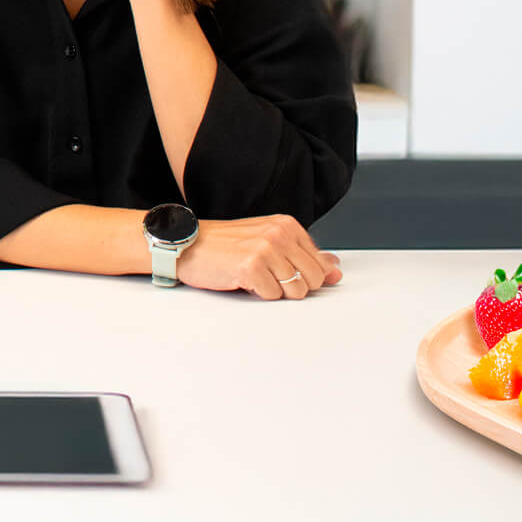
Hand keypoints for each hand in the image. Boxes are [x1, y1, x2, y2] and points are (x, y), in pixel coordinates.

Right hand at [176, 214, 342, 300]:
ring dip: (274, 291)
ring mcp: (265, 249)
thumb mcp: (268, 242)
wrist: (187, 244)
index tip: (281, 270)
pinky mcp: (251, 267)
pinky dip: (258, 293)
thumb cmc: (224, 244)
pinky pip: (272, 296)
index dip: (301, 275)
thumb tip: (335, 269)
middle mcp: (279, 233)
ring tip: (255, 276)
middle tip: (267, 275)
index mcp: (286, 225)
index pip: (320, 264)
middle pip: (313, 279)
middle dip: (293, 286)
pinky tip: (242, 279)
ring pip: (296, 291)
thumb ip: (304, 255)